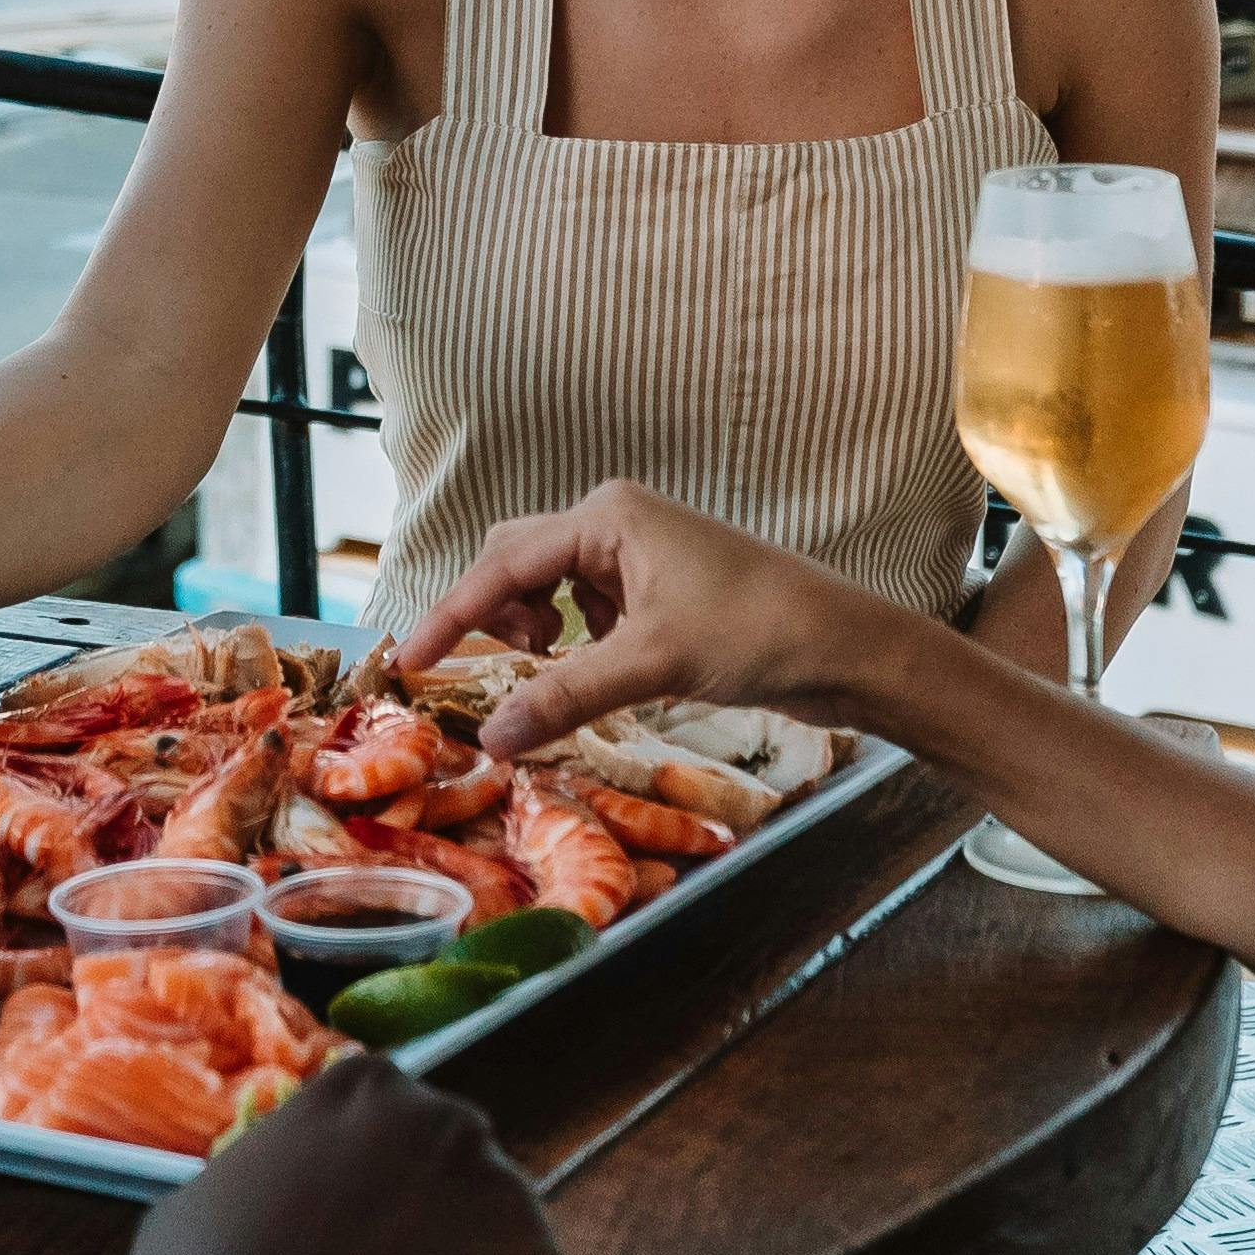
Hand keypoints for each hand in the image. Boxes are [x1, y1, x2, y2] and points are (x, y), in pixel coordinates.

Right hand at [117, 1054, 576, 1254]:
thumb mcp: (192, 1212)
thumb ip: (254, 1187)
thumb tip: (262, 1208)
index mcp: (363, 1089)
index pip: (385, 1123)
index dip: (364, 1192)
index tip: (343, 1247)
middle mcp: (453, 1125)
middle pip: (455, 1176)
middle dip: (430, 1237)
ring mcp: (515, 1206)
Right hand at [409, 479, 895, 769]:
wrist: (845, 646)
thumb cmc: (757, 633)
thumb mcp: (652, 664)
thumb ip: (566, 695)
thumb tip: (493, 738)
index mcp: (607, 517)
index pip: (502, 563)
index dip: (451, 614)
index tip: (410, 660)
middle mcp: (615, 524)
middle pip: (515, 563)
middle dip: (491, 619)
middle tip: (476, 677)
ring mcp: (638, 556)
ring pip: (549, 591)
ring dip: (533, 635)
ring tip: (547, 677)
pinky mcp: (657, 591)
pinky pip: (585, 612)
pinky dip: (571, 646)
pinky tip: (588, 675)